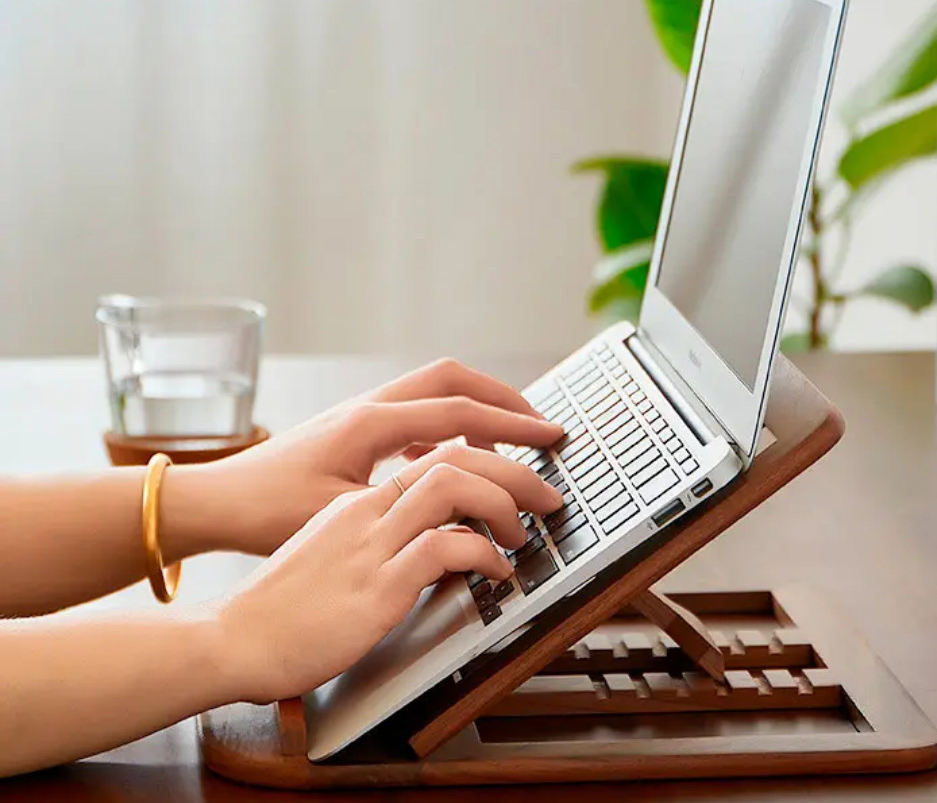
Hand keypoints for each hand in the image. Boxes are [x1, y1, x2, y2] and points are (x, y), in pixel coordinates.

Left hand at [170, 359, 562, 558]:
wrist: (217, 500)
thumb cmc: (268, 512)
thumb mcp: (341, 517)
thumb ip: (403, 508)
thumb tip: (461, 515)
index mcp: (373, 424)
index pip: (460, 412)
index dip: (513, 425)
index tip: (551, 436)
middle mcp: (371, 406)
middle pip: (454, 380)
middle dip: (504, 398)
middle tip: (540, 424)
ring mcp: (362, 411)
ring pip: (435, 390)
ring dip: (477, 405)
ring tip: (510, 436)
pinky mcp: (355, 426)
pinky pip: (417, 410)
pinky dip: (450, 422)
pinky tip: (455, 455)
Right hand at [214, 442, 563, 703]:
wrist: (233, 640)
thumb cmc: (284, 608)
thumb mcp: (335, 557)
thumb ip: (378, 540)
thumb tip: (433, 541)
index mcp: (359, 502)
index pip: (435, 455)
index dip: (486, 457)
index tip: (517, 473)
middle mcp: (367, 510)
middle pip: (453, 455)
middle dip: (512, 468)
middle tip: (546, 494)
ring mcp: (370, 544)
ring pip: (451, 485)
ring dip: (502, 501)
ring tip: (522, 531)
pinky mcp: (375, 586)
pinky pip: (444, 548)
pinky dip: (483, 554)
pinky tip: (496, 572)